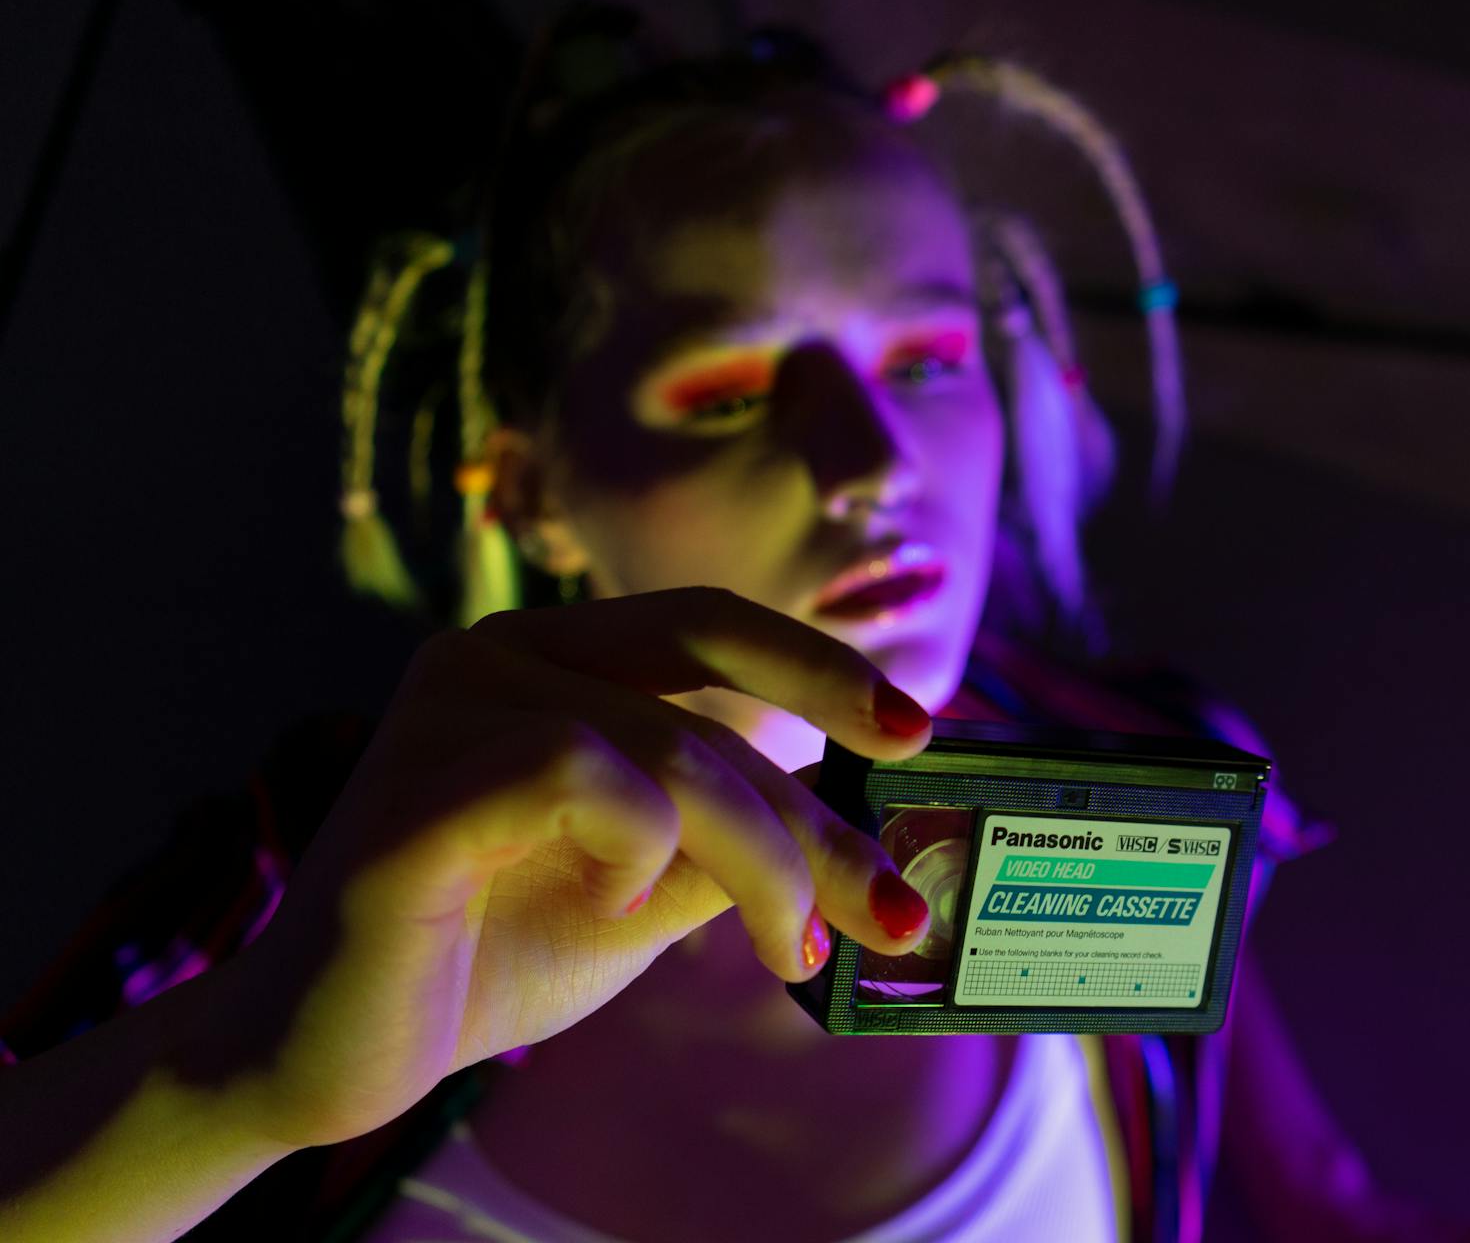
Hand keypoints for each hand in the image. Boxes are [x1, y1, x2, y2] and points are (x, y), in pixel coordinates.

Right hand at [217, 587, 930, 1149]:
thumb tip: (863, 820)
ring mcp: (450, 706)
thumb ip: (734, 833)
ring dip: (757, 863)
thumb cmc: (495, 953)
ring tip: (775, 948)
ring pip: (672, 753)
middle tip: (890, 906)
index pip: (708, 626)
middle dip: (817, 817)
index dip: (820, 668)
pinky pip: (586, 775)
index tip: (917, 733)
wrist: (343, 1052)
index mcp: (550, 655)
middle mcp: (495, 652)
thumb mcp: (652, 884)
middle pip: (709, 701)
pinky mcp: (420, 784)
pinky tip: (606, 903)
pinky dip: (632, 849)